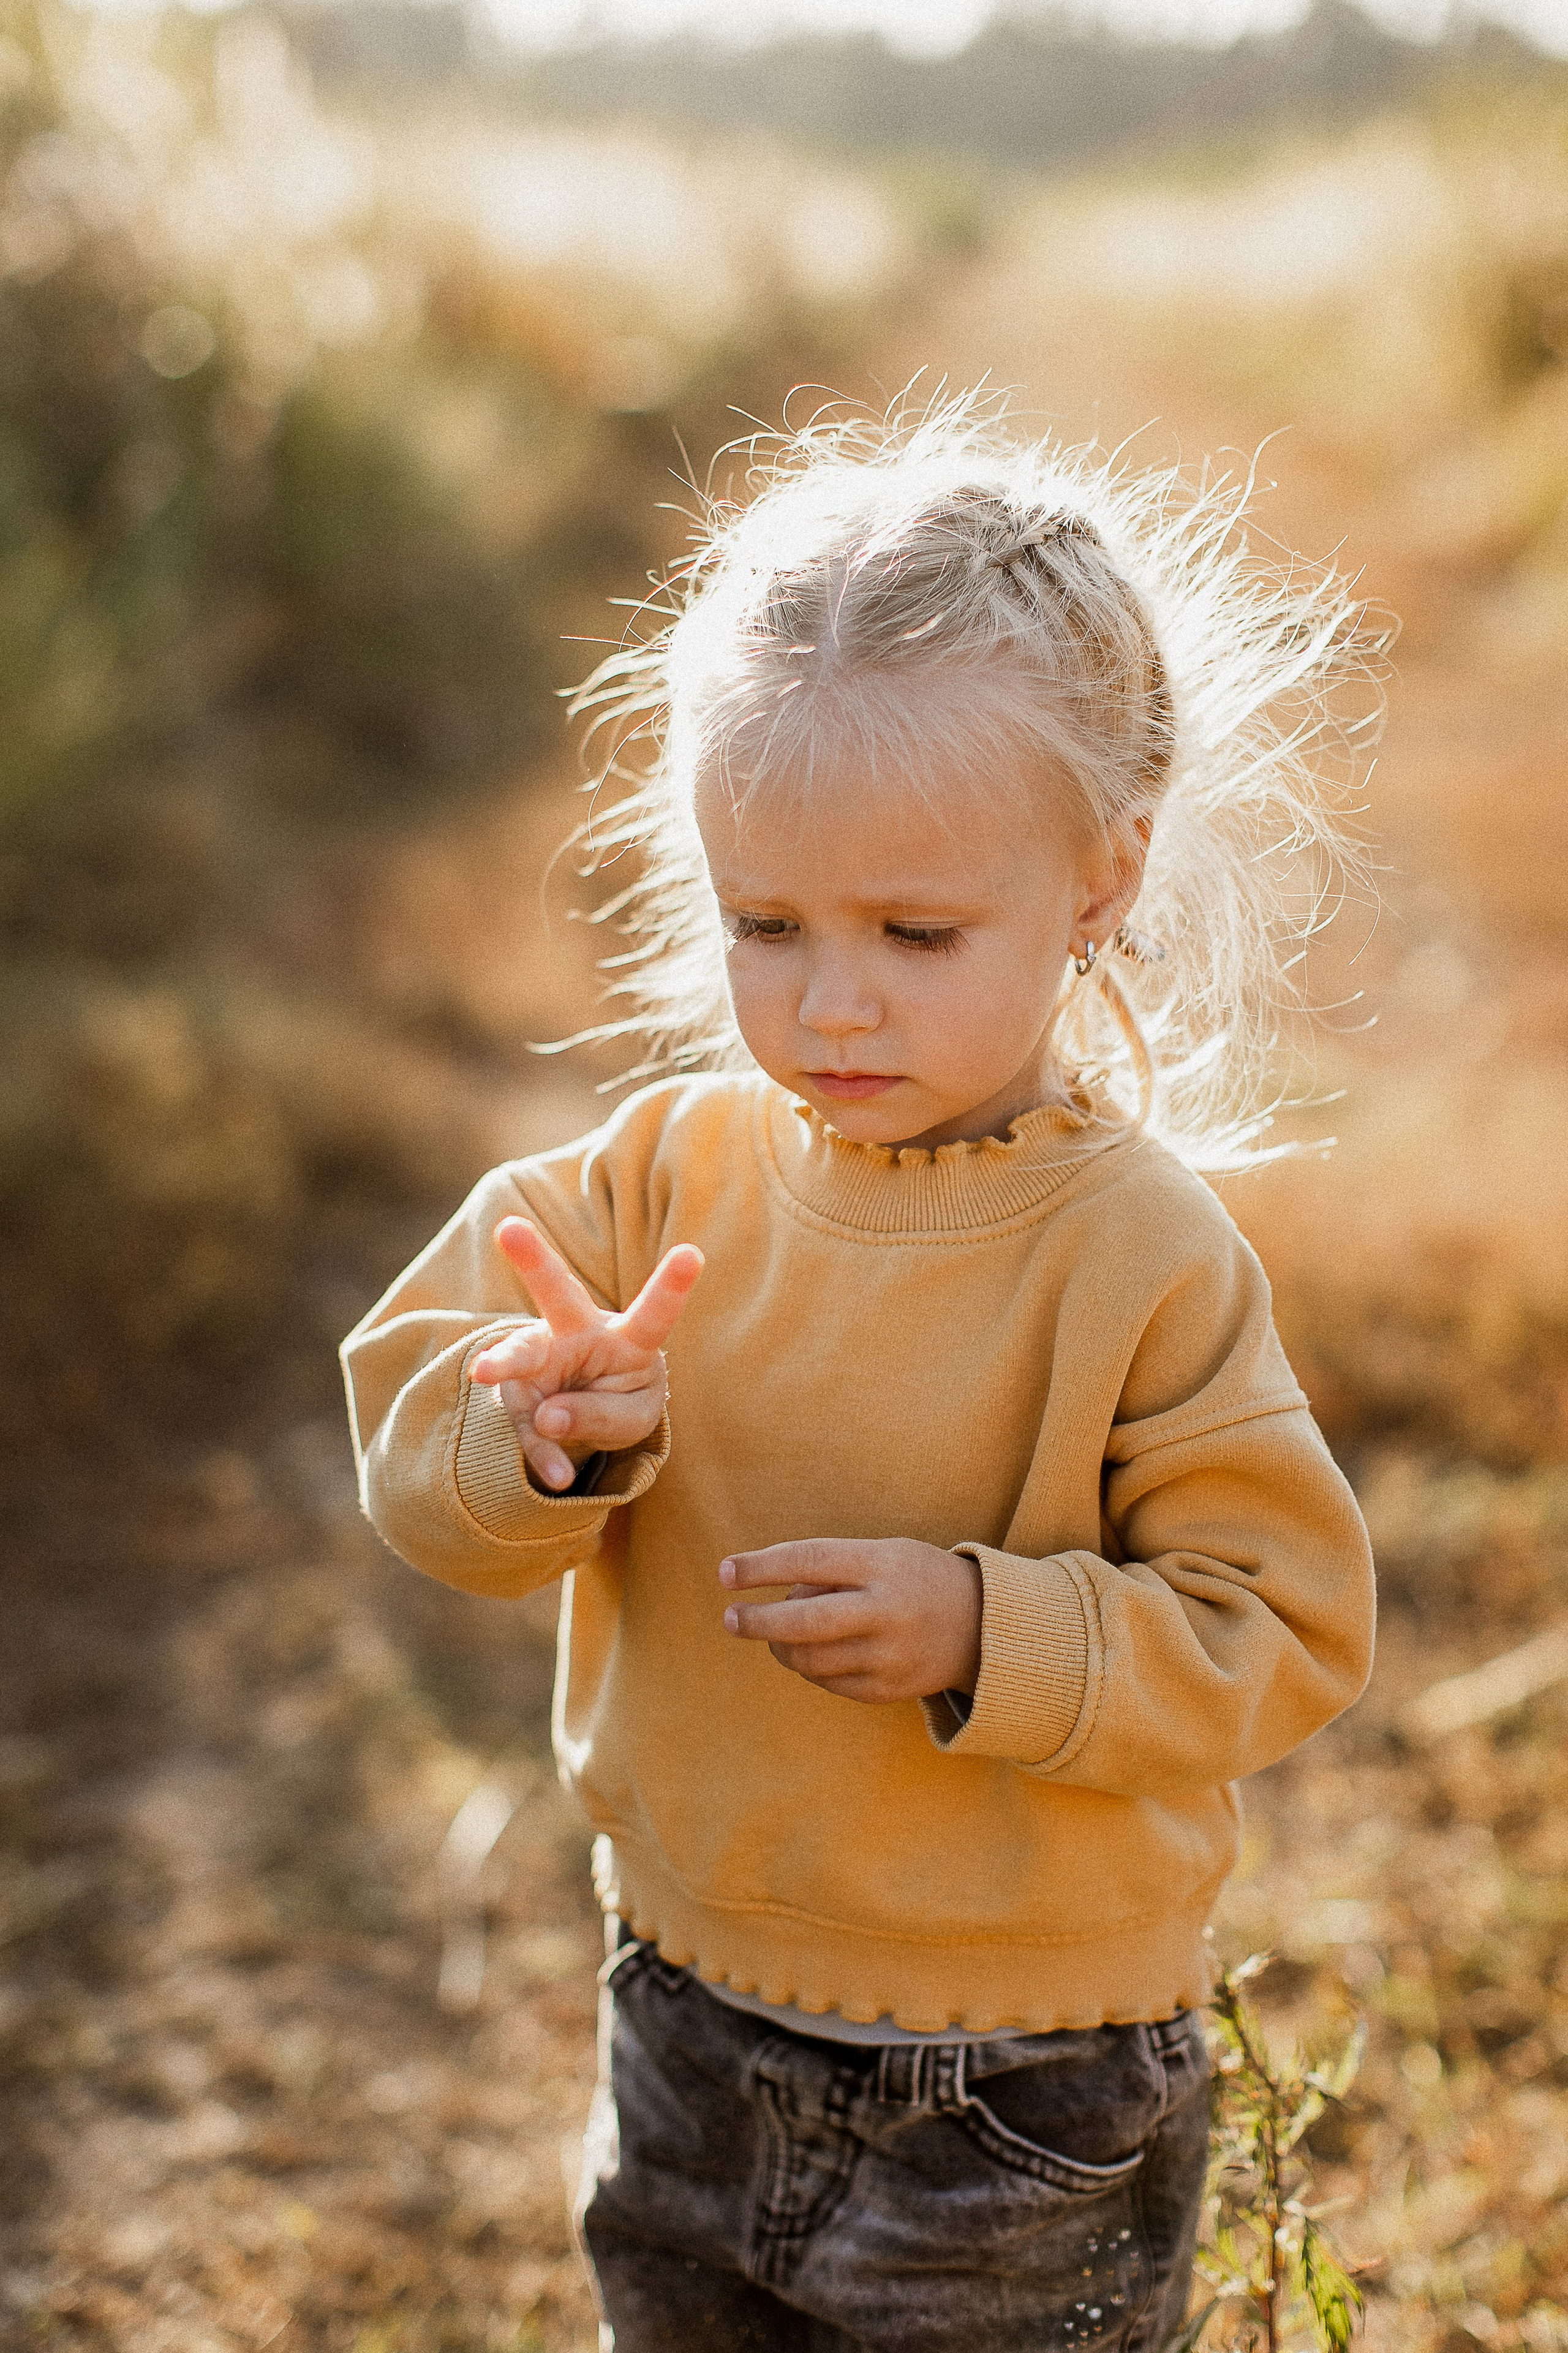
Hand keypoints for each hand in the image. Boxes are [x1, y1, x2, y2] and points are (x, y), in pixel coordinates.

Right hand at [470, 1218, 702, 1492]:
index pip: (653, 1313)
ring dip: (503, 1361)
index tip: (693, 1254)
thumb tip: (547, 1418)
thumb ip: (598, 1416)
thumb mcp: (629, 1418)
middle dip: (534, 1261)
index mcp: (629, 1339)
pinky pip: (524, 1424)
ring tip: (486, 1372)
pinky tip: (559, 1477)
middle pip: (558, 1295)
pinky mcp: (517, 1391)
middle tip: (509, 1230)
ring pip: (520, 1350)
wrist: (581, 1418)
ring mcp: (540, 1358)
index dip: (672, 1286)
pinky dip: (543, 1454)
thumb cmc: (620, 1402)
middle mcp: (579, 1335)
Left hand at [719, 1539, 981, 1703]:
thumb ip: (832, 1570)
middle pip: (803, 1622)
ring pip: (810, 1660)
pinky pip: (830, 1683)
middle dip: (757, 1621)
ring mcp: (889, 1655)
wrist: (983, 1626)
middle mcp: (886, 1611)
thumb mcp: (884, 1554)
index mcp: (883, 1565)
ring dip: (780, 1648)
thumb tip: (776, 1595)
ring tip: (774, 1638)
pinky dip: (810, 1669)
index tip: (725, 1572)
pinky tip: (809, 1654)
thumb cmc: (918, 1579)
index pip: (808, 1560)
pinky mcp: (890, 1690)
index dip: (761, 1567)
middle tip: (730, 1619)